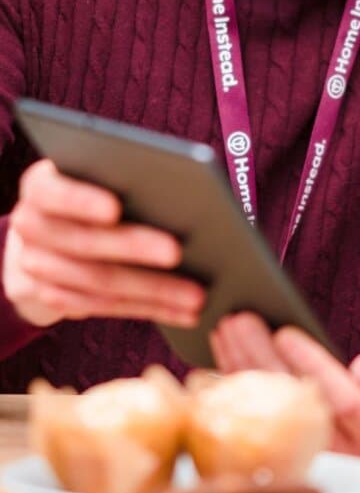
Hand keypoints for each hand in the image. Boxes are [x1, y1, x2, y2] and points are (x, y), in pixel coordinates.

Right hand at [3, 158, 203, 328]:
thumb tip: (181, 193)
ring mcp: (35, 265)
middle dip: (134, 248)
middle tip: (177, 252)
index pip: (53, 192)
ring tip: (196, 294)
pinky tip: (184, 312)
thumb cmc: (91, 196)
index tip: (115, 209)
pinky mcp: (49, 297)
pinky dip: (150, 309)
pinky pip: (104, 307)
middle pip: (85, 242)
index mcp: (41, 187)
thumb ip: (123, 181)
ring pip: (99, 282)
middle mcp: (31, 225)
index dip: (82, 201)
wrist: (46, 237)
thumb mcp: (96, 180)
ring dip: (153, 290)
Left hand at [210, 312, 359, 462]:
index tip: (286, 332)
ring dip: (241, 365)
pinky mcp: (279, 447)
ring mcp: (305, 455)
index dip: (312, 365)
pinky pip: (250, 415)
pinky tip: (220, 353)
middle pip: (292, 405)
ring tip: (226, 327)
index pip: (343, 402)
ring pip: (265, 410)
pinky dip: (234, 381)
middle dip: (262, 359)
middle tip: (241, 320)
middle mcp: (337, 455)